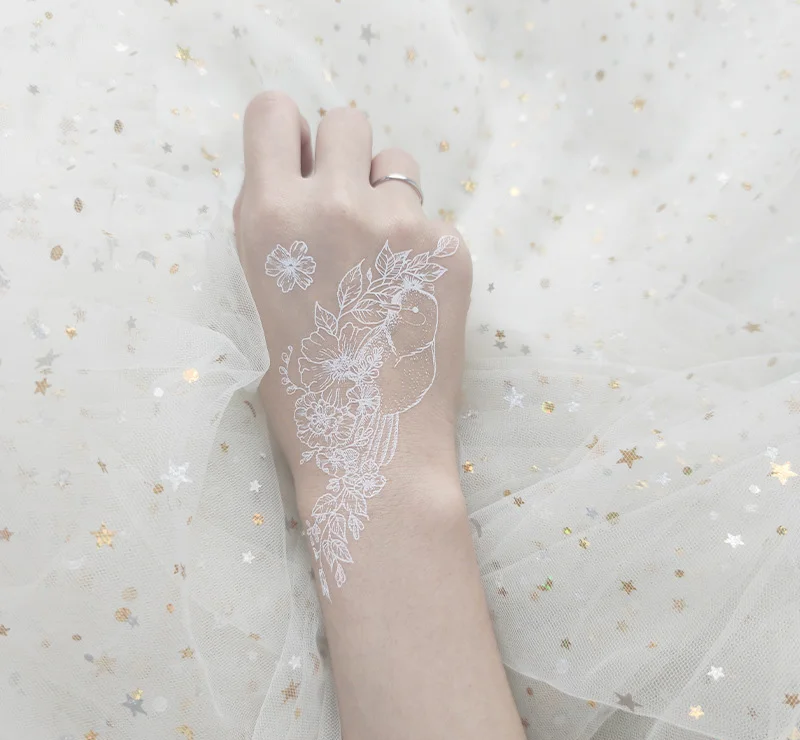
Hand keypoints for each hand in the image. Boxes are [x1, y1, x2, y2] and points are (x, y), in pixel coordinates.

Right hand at [234, 92, 471, 590]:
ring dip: (388, 196)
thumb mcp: (263, 299)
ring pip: (397, 165)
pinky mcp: (450, 249)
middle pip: (347, 119)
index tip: (300, 162)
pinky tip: (414, 301)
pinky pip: (432, 220)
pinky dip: (423, 249)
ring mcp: (399, 224)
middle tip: (347, 211)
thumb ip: (281, 231)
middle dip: (344, 156)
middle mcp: (334, 206)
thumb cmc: (305, 391)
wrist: (374, 449)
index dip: (288, 134)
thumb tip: (309, 183)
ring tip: (384, 263)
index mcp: (269, 218)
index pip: (272, 111)